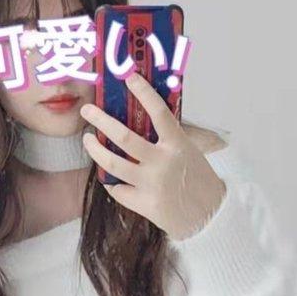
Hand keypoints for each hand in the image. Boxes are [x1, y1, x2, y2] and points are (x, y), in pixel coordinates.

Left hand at [80, 74, 225, 239]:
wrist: (209, 217)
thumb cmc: (199, 181)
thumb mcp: (191, 152)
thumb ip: (169, 137)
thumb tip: (146, 116)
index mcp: (177, 144)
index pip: (159, 112)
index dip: (144, 92)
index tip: (129, 78)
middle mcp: (162, 162)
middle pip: (124, 138)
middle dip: (101, 121)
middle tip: (87, 110)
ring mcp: (151, 184)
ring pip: (113, 164)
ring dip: (96, 150)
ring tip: (88, 140)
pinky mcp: (144, 204)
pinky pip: (118, 190)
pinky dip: (112, 183)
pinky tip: (110, 177)